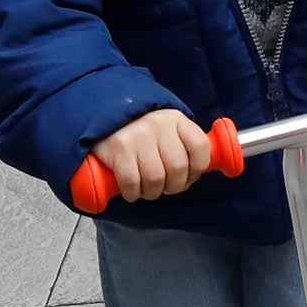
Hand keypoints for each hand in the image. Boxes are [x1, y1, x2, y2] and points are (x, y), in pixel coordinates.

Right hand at [89, 108, 211, 201]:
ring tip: (147, 190)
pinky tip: (132, 191)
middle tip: (165, 187)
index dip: (199, 168)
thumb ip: (184, 144)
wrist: (104, 113)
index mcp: (176, 119)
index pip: (200, 146)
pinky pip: (132, 182)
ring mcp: (138, 136)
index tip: (190, 176)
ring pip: (156, 179)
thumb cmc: (141, 129)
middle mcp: (159, 125)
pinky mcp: (118, 149)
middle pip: (178, 168)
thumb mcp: (167, 128)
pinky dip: (133, 193)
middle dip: (174, 186)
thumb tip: (202, 171)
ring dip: (152, 193)